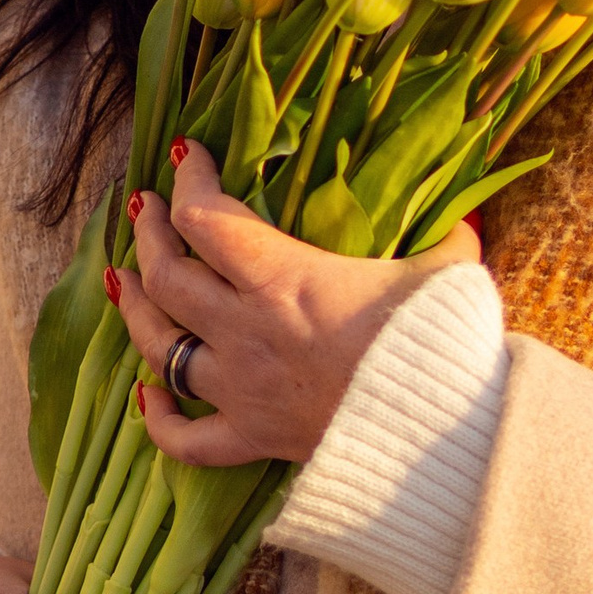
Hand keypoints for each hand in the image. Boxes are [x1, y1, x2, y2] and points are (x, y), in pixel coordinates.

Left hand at [114, 142, 481, 470]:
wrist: (441, 439)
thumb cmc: (440, 348)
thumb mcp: (447, 274)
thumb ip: (448, 237)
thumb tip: (466, 214)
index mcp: (283, 279)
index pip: (207, 216)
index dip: (189, 178)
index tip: (188, 154)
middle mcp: (245, 330)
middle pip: (165, 274)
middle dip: (149, 233)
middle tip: (147, 208)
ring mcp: (241, 389)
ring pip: (158, 346)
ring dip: (136, 308)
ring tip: (125, 278)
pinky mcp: (252, 439)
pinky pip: (185, 438)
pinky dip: (159, 418)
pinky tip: (147, 395)